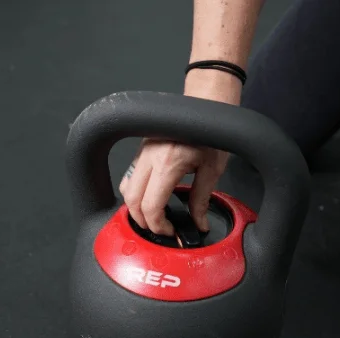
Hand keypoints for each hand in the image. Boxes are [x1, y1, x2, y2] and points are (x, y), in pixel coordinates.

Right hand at [119, 69, 241, 234]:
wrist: (205, 104)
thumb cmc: (211, 130)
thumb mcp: (213, 169)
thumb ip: (202, 199)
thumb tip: (198, 222)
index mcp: (168, 162)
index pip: (151, 205)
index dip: (158, 225)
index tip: (169, 230)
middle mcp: (149, 157)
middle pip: (131, 201)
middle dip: (143, 221)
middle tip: (160, 228)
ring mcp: (142, 152)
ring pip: (126, 189)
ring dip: (135, 207)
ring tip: (153, 216)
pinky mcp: (141, 150)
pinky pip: (130, 176)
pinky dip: (135, 192)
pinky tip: (149, 197)